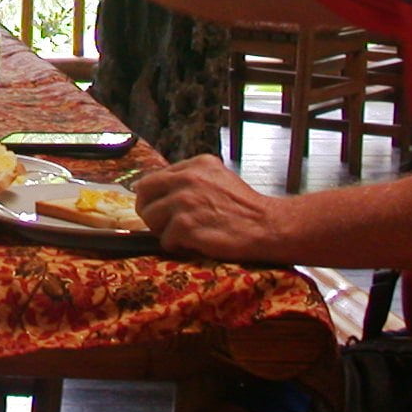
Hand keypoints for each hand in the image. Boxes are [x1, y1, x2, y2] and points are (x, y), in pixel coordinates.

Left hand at [132, 156, 277, 260]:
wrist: (268, 227)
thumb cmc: (245, 208)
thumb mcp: (218, 178)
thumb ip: (191, 180)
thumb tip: (162, 192)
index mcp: (195, 165)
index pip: (153, 179)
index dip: (154, 198)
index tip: (161, 209)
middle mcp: (186, 178)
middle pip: (144, 196)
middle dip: (151, 212)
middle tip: (165, 225)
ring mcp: (184, 202)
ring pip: (151, 218)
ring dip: (164, 231)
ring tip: (185, 235)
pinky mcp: (185, 225)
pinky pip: (165, 239)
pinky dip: (177, 246)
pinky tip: (196, 244)